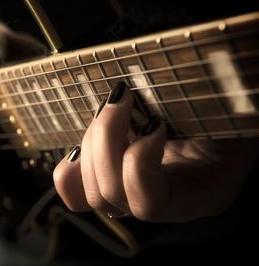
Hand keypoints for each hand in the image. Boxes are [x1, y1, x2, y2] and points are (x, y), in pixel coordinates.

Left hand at [53, 85, 258, 221]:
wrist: (222, 106)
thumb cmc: (227, 104)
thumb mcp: (225, 106)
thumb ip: (198, 107)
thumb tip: (167, 95)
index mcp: (199, 194)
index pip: (149, 204)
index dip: (139, 162)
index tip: (154, 123)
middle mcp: (165, 202)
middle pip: (111, 194)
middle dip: (106, 139)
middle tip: (121, 99)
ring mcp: (136, 192)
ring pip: (92, 191)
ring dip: (91, 142)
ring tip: (111, 109)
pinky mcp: (114, 177)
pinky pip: (77, 190)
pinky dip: (72, 166)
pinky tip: (86, 140)